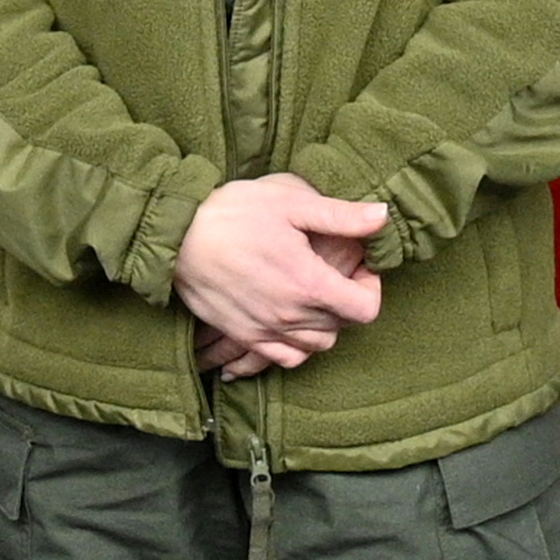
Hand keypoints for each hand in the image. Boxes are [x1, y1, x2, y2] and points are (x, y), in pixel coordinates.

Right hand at [171, 175, 386, 370]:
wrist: (177, 235)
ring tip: (311, 291)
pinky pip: (286, 357)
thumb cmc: (234, 212)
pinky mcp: (244, 336)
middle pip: (342, 326)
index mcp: (309, 283)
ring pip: (317, 345)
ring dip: (323, 323)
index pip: (366, 309)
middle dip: (346, 300)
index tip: (360, 266)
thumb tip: (383, 217)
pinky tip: (290, 316)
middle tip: (333, 271)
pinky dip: (296, 343)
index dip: (371, 286)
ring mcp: (266, 330)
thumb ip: (341, 216)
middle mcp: (290, 316)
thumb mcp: (291, 202)